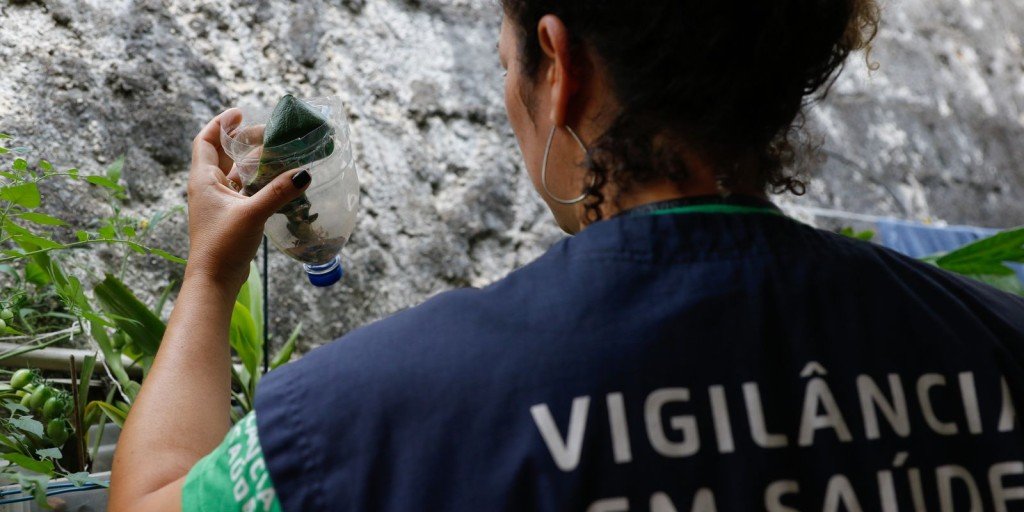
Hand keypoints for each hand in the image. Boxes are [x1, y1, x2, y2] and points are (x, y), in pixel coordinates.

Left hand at [184, 109, 310, 293]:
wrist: (214, 280)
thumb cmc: (223, 245)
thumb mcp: (252, 214)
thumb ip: (278, 192)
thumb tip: (304, 173)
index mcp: (204, 180)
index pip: (206, 141)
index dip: (221, 124)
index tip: (239, 112)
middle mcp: (208, 188)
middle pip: (223, 154)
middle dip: (243, 141)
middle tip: (268, 134)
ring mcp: (218, 203)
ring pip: (234, 173)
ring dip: (251, 161)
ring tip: (274, 152)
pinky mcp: (229, 216)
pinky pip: (243, 190)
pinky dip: (256, 182)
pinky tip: (275, 181)